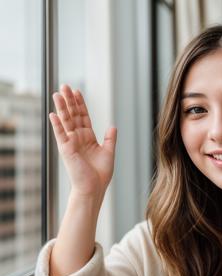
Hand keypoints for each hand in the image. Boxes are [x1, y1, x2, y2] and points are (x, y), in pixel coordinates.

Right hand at [49, 84, 116, 201]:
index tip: (77, 91)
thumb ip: (110, 139)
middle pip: (73, 115)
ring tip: (57, 93)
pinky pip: (60, 134)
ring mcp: (71, 143)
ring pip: (66, 121)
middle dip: (69, 100)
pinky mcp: (66, 149)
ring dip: (61, 107)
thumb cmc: (100, 174)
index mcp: (88, 138)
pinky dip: (57, 124)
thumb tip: (113, 126)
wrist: (94, 188)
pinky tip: (53, 114)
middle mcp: (78, 138)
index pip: (83, 117)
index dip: (80, 104)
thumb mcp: (109, 152)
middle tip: (65, 86)